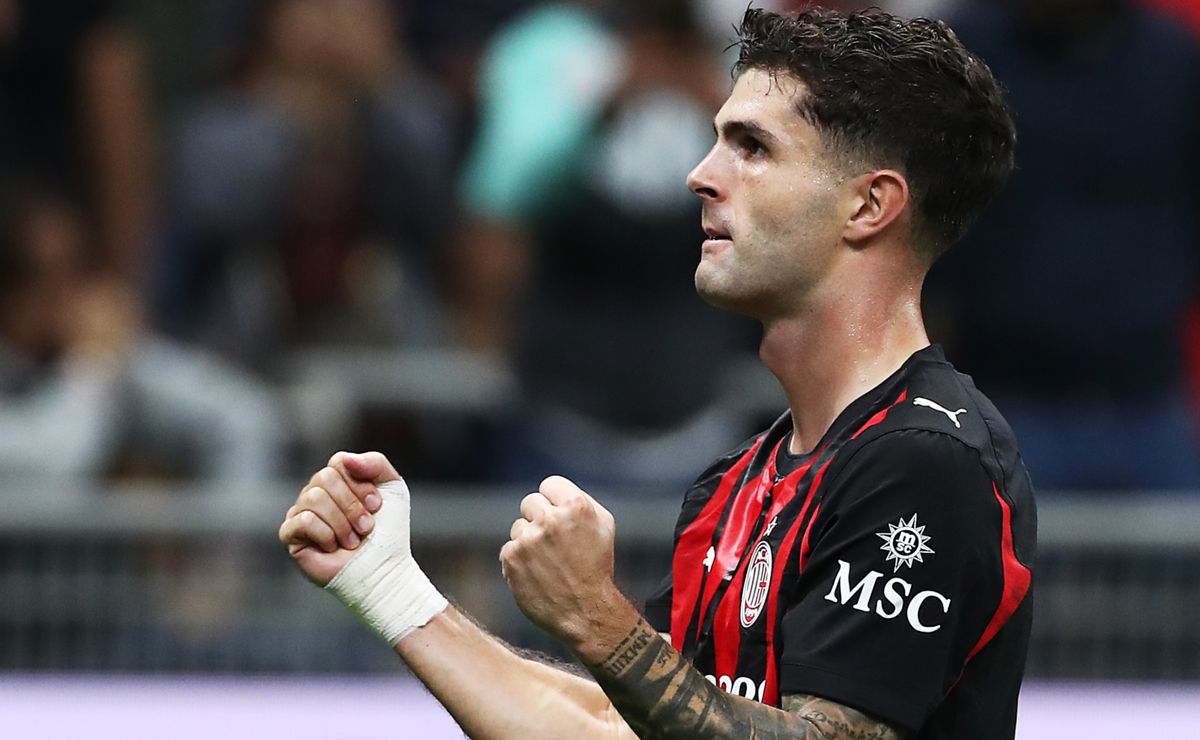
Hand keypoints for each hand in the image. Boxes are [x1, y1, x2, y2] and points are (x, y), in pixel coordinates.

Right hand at [278, 451, 398, 585]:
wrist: (382, 570)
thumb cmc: (388, 531)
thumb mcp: (393, 489)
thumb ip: (375, 463)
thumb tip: (345, 460)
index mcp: (339, 479)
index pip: (339, 462)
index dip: (360, 484)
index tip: (377, 506)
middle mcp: (317, 492)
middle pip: (324, 477)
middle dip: (351, 505)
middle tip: (367, 528)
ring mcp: (301, 511)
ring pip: (313, 498)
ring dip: (341, 523)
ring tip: (353, 541)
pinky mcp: (290, 535)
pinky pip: (302, 520)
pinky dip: (325, 535)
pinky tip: (333, 547)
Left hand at [500, 476, 624, 646]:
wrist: (585, 611)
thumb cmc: (596, 566)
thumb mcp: (603, 526)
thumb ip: (579, 500)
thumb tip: (554, 492)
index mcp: (575, 505)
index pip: (549, 484)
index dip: (554, 501)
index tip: (559, 517)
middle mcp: (550, 519)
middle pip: (530, 502)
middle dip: (539, 519)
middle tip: (554, 542)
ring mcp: (528, 539)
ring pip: (519, 527)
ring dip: (529, 541)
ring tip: (548, 563)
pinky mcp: (511, 558)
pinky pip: (509, 548)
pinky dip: (519, 560)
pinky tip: (536, 573)